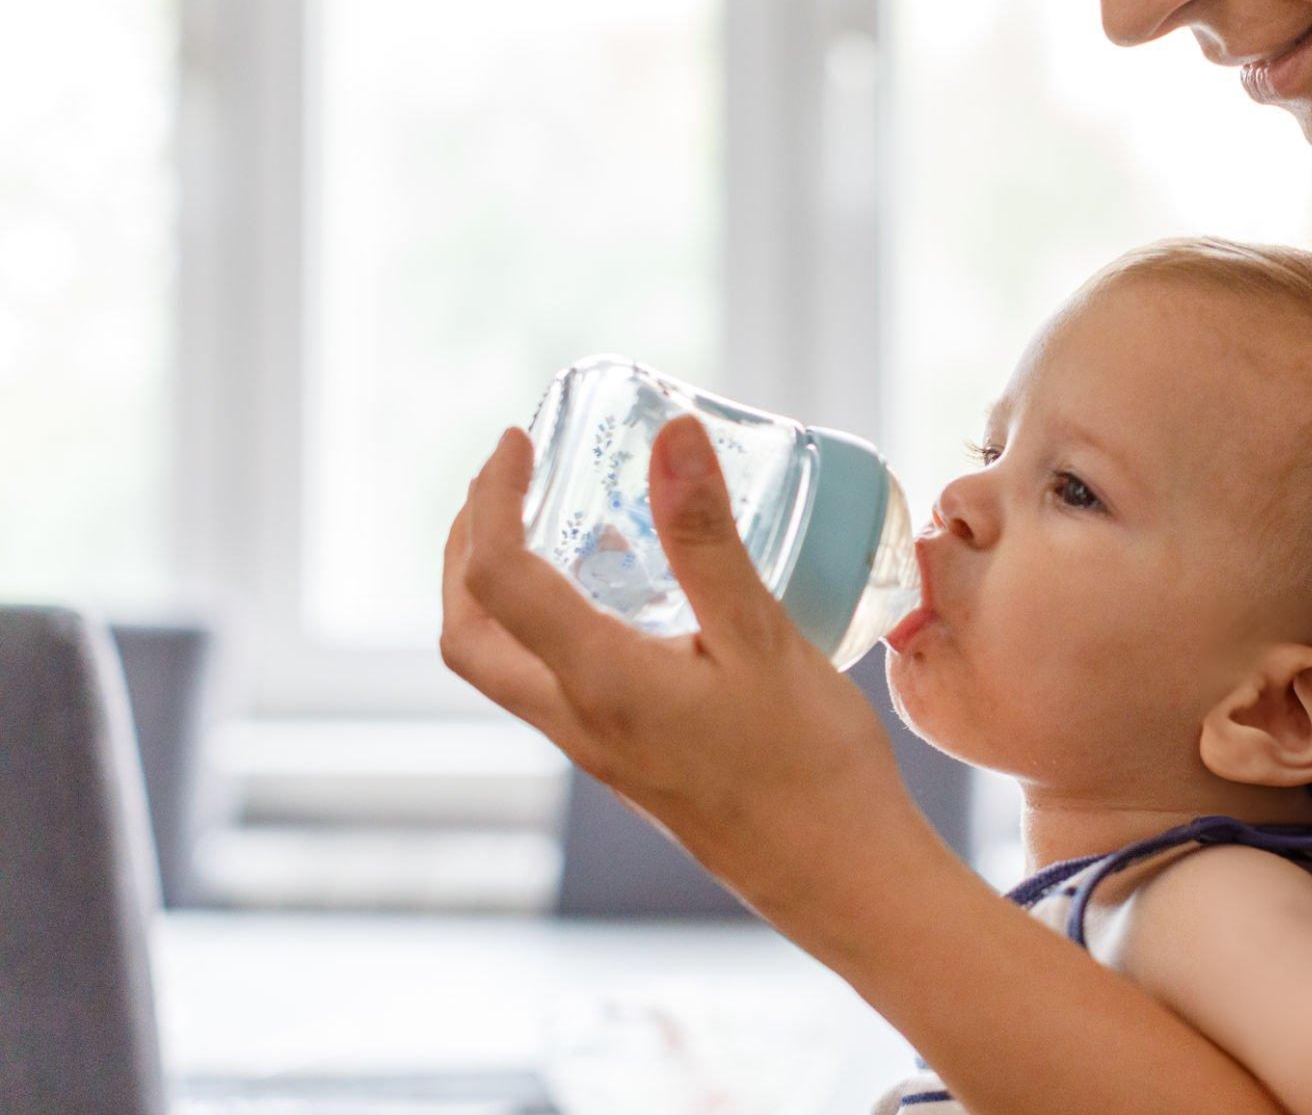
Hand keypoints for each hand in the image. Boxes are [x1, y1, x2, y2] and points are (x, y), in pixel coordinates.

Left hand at [440, 417, 927, 915]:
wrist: (842, 879)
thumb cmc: (812, 766)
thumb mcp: (764, 636)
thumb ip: (708, 538)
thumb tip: (670, 436)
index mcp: (600, 686)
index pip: (498, 578)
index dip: (492, 499)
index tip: (518, 442)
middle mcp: (580, 725)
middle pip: (468, 635)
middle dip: (465, 550)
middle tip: (508, 484)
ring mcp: (601, 754)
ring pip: (506, 668)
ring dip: (502, 593)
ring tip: (559, 526)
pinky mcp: (632, 766)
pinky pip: (557, 688)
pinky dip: (554, 628)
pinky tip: (626, 602)